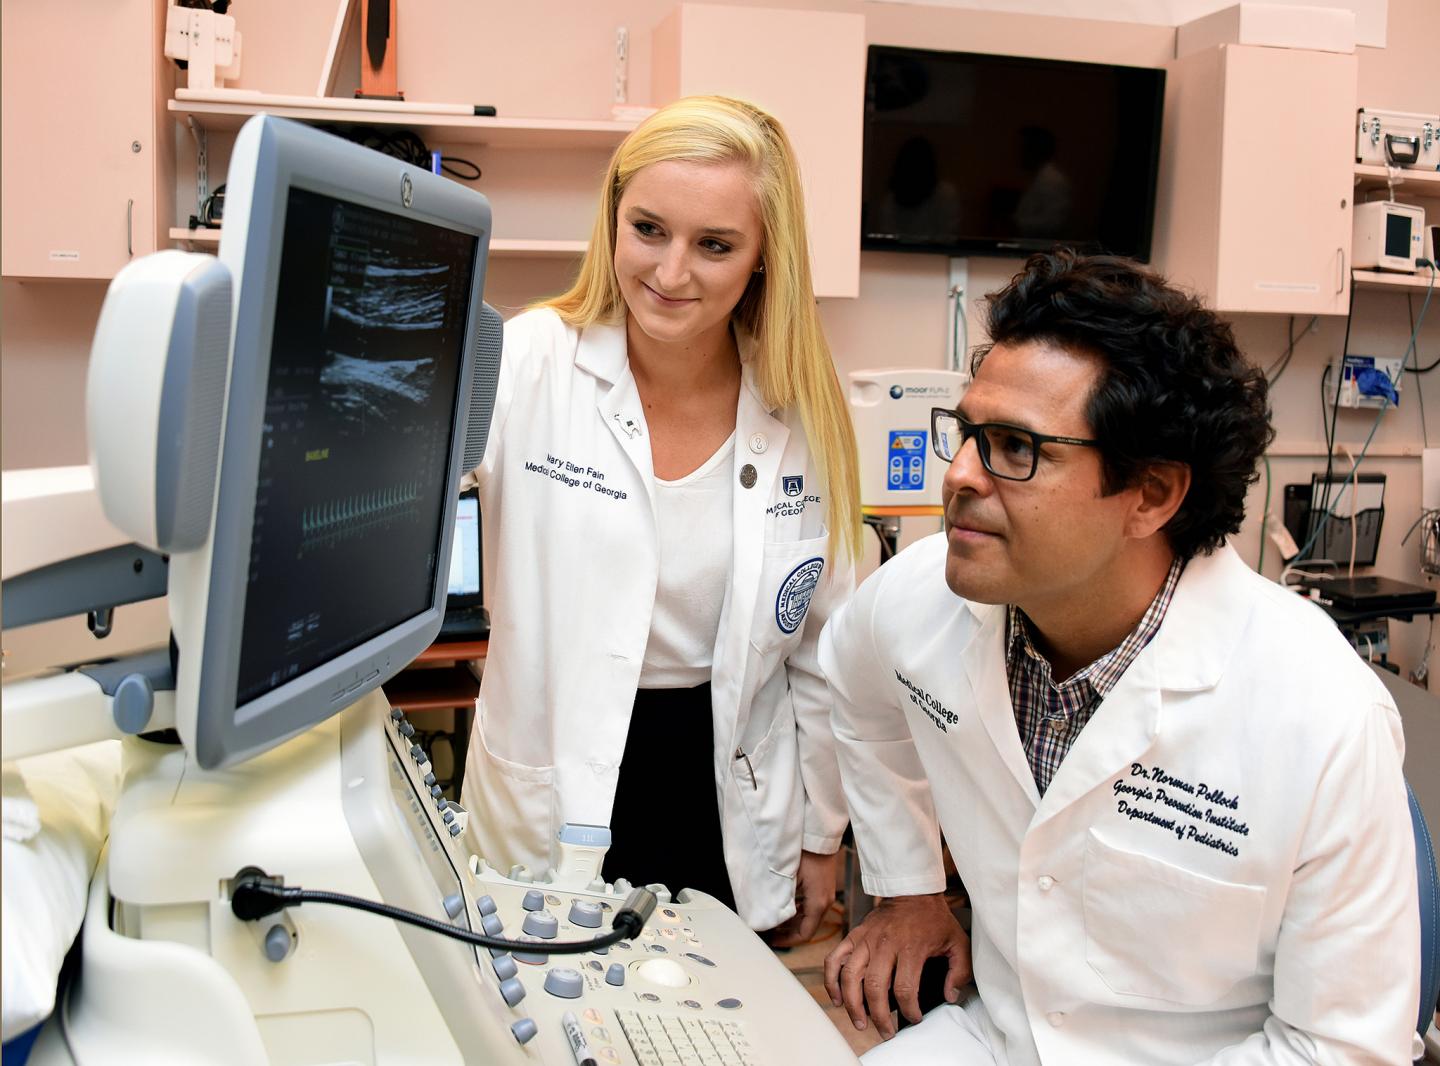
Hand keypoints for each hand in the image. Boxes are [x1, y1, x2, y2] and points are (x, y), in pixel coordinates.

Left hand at [768, 849, 839, 947]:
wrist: (818, 833)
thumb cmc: (804, 853)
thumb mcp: (788, 879)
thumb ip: (779, 901)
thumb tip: (768, 918)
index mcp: (818, 903)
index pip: (805, 934)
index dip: (787, 941)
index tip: (772, 940)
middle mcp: (825, 901)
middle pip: (806, 926)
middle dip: (787, 931)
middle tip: (768, 930)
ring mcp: (825, 893)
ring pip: (808, 915)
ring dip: (791, 920)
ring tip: (772, 919)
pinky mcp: (823, 885)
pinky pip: (810, 904)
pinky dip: (796, 909)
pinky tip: (782, 905)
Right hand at [823, 894, 970, 1038]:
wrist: (912, 890)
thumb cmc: (934, 919)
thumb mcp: (958, 942)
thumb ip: (959, 971)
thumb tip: (950, 995)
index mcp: (911, 948)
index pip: (905, 988)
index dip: (908, 1010)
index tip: (914, 1018)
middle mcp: (885, 944)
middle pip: (875, 987)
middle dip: (879, 1016)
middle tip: (886, 1032)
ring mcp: (866, 939)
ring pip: (851, 976)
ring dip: (852, 1004)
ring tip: (860, 1022)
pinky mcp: (854, 935)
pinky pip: (834, 959)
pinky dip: (831, 981)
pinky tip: (836, 998)